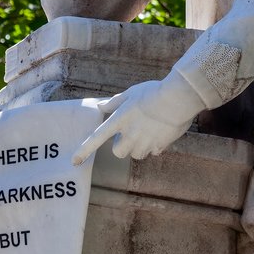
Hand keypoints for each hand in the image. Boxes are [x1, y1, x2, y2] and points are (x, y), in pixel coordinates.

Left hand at [72, 77, 202, 163]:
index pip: (96, 138)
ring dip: (140, 146)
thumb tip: (100, 106)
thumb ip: (115, 102)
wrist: (178, 98)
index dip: (84, 150)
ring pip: (137, 154)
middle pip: (118, 152)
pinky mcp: (160, 146)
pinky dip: (156, 145)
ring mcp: (144, 142)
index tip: (74, 161)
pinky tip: (161, 132)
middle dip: (122, 146)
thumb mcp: (131, 92)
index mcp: (119, 120)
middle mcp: (130, 134)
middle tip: (131, 134)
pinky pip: (154, 151)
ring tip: (150, 130)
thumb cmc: (153, 92)